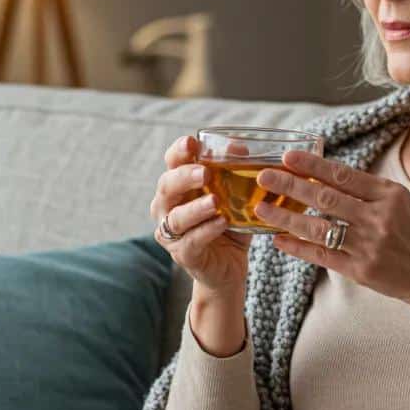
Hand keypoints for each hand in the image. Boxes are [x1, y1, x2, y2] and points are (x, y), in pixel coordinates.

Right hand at [149, 134, 251, 293]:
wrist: (228, 267)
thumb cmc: (228, 225)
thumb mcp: (235, 197)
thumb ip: (236, 174)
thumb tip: (243, 150)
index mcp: (178, 186)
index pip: (172, 163)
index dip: (179, 151)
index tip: (192, 142)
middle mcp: (167, 207)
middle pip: (166, 186)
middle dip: (185, 177)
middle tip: (206, 173)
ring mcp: (171, 233)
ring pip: (176, 217)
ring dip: (196, 208)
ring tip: (215, 201)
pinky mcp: (183, 254)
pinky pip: (192, 241)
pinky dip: (207, 230)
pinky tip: (222, 223)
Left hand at [254, 149, 409, 307]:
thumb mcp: (407, 204)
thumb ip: (374, 193)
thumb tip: (337, 177)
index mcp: (390, 195)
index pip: (344, 175)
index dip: (313, 164)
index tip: (288, 157)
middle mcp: (379, 217)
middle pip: (325, 196)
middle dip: (290, 185)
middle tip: (264, 176)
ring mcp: (369, 245)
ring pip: (318, 227)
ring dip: (286, 217)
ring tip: (262, 208)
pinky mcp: (362, 270)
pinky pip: (322, 256)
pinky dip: (298, 248)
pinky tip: (278, 241)